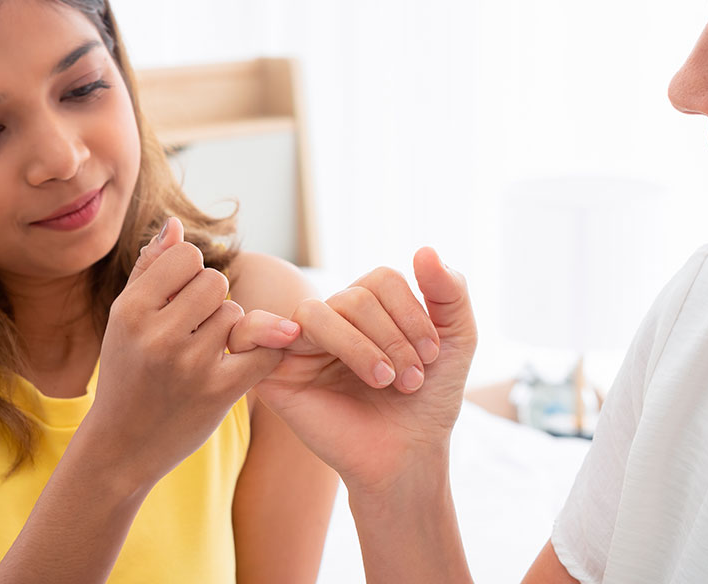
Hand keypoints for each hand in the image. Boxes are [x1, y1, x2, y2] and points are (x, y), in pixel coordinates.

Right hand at [84, 218, 294, 489]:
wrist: (122, 446)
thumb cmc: (126, 372)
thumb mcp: (124, 319)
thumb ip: (150, 267)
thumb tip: (176, 224)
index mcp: (130, 311)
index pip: (186, 257)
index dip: (189, 274)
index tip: (178, 299)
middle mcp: (158, 335)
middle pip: (215, 282)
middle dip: (210, 301)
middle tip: (193, 328)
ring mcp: (190, 365)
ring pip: (237, 314)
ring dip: (228, 329)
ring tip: (202, 352)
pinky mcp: (219, 392)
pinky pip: (264, 350)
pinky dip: (261, 353)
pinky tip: (241, 362)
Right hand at [235, 247, 477, 494]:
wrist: (406, 458)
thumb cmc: (428, 401)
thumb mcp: (457, 340)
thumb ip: (450, 291)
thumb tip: (424, 248)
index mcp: (370, 305)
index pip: (382, 279)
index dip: (411, 313)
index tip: (433, 355)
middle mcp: (334, 317)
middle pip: (354, 297)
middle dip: (392, 337)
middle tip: (411, 380)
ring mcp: (301, 343)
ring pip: (316, 312)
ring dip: (357, 346)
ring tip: (384, 380)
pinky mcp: (274, 372)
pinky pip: (249, 332)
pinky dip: (263, 327)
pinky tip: (293, 339)